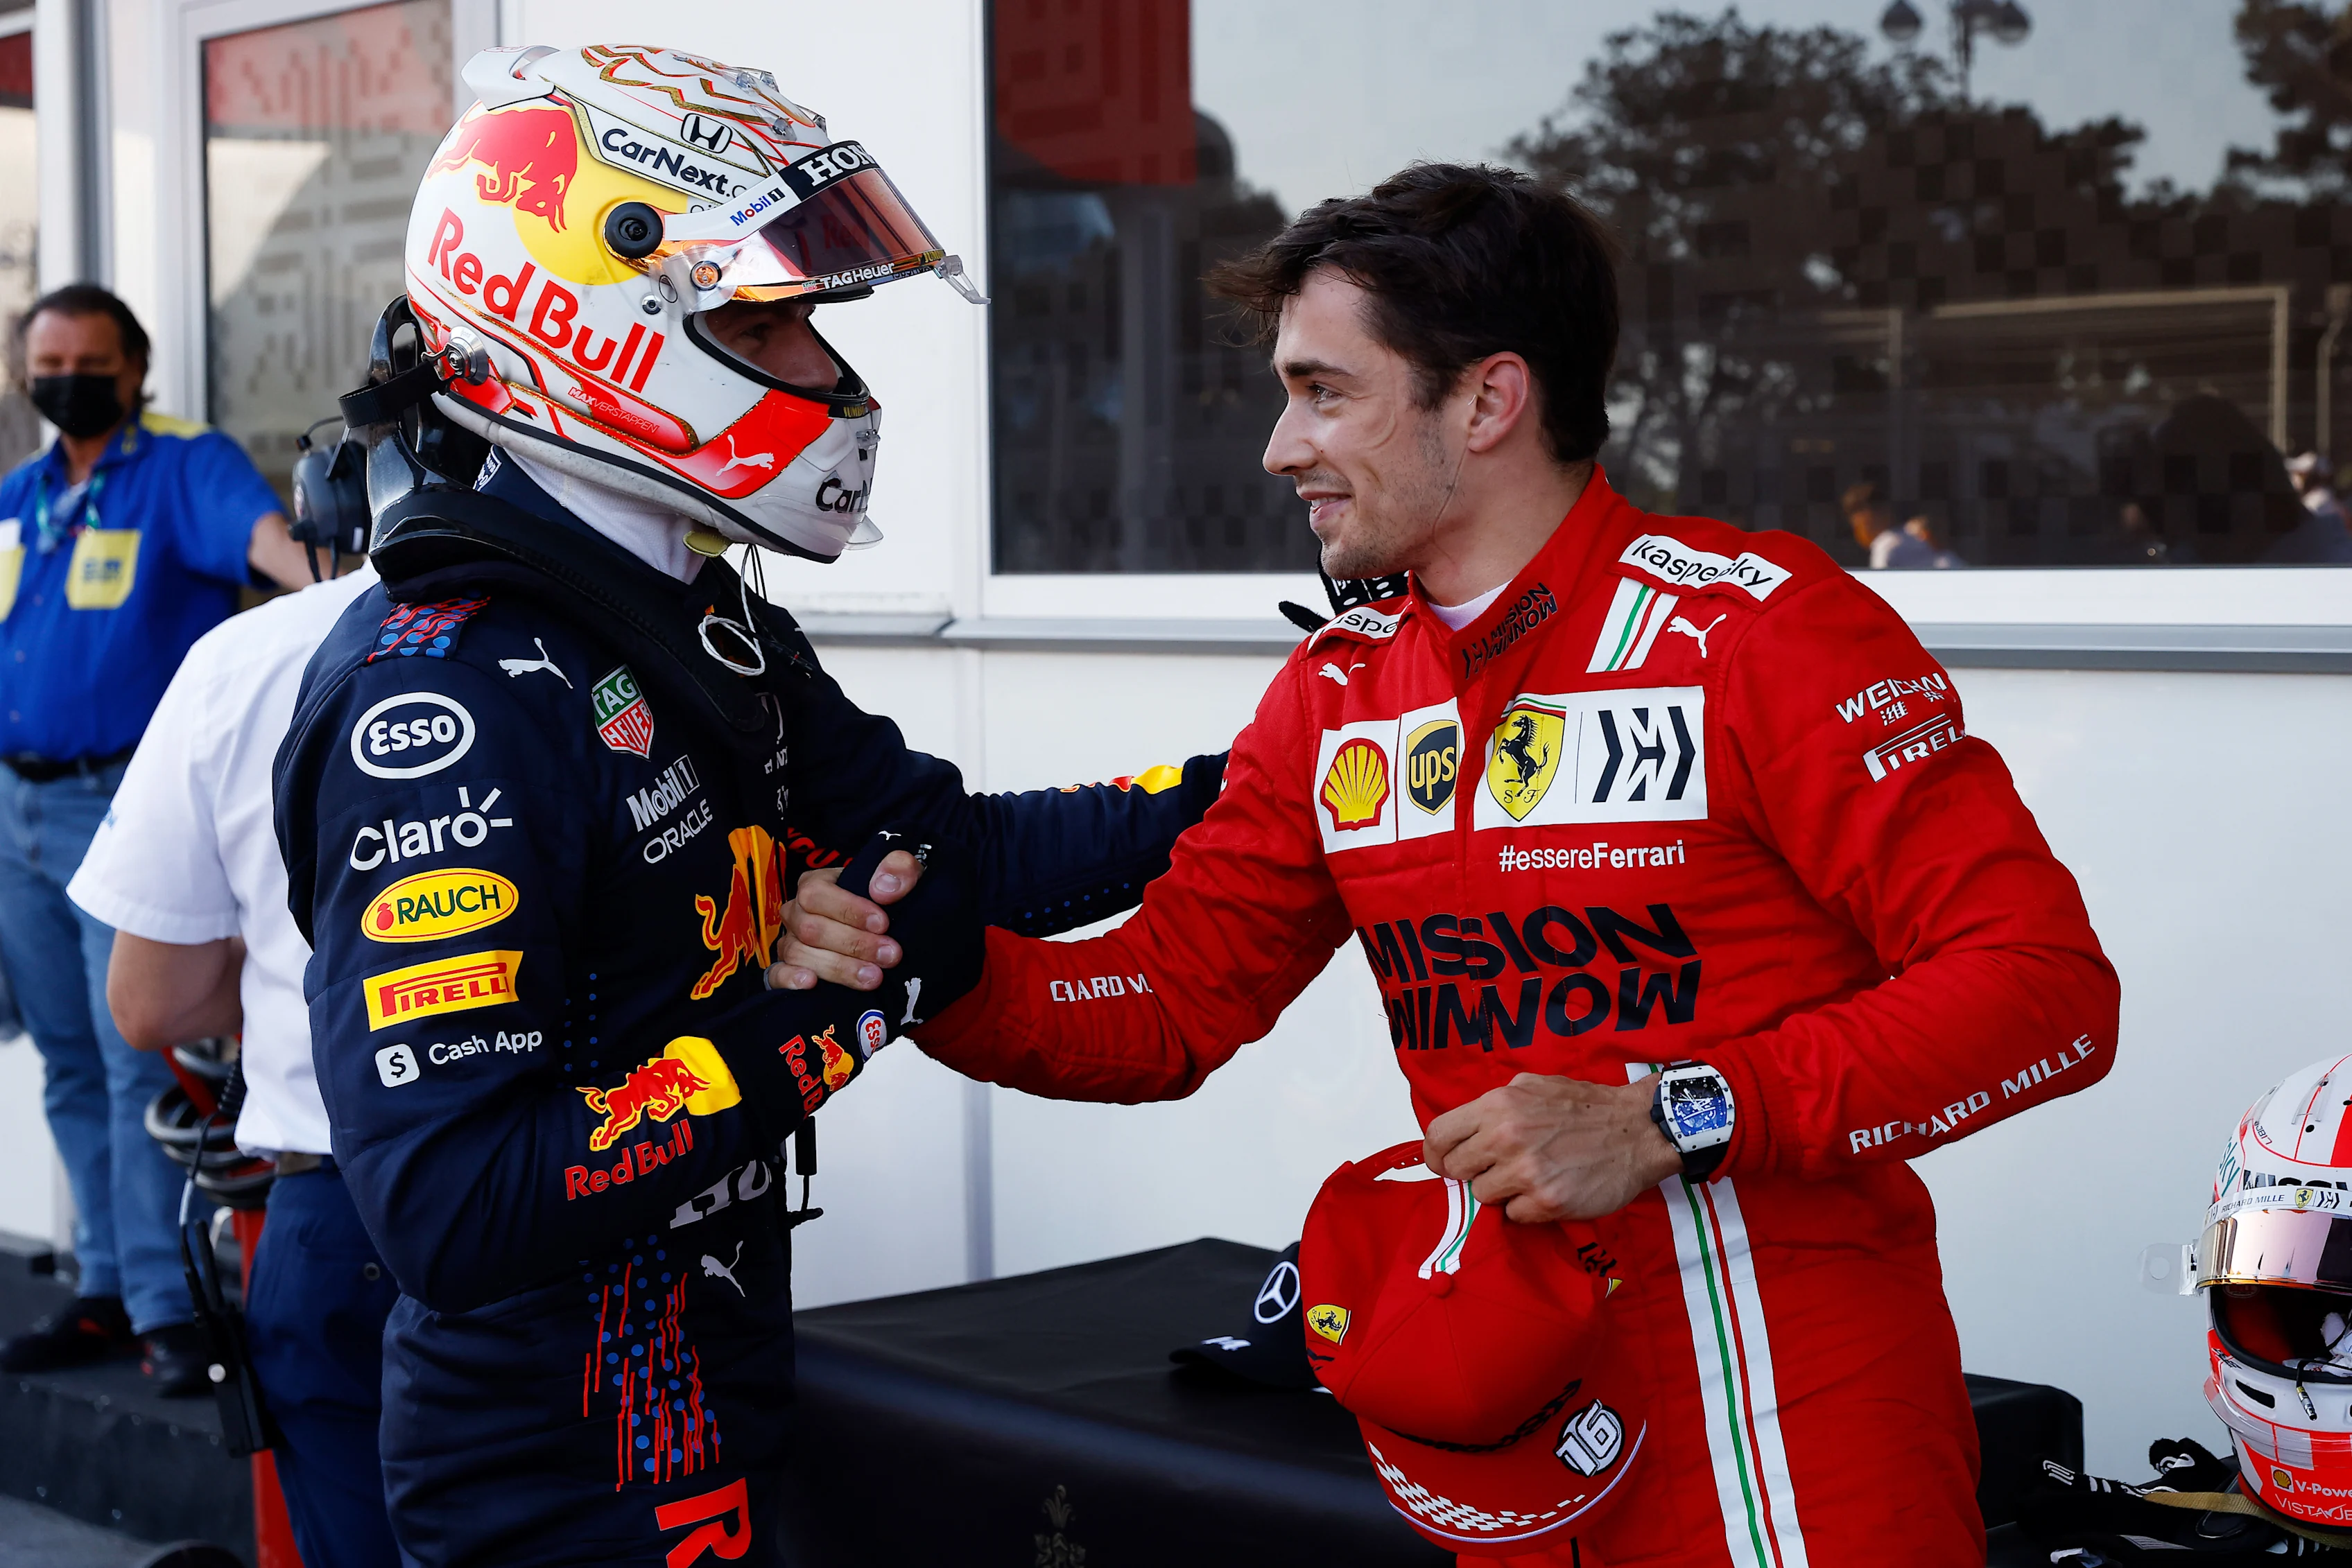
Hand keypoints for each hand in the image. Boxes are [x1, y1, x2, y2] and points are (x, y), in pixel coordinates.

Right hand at [765, 850, 925, 990]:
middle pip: (812, 929)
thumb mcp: (901, 874)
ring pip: (800, 954)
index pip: (817, 894)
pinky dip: (790, 980)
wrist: (882, 929)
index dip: (849, 910)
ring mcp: (788, 941)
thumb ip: (899, 869)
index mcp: (814, 884)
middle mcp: (796, 912)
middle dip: (854, 944)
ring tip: (873, 977)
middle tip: (889, 956)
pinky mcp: (785, 968)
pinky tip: (811, 984)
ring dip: (838, 968)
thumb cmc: (885, 900)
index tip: (882, 924)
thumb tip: (883, 889)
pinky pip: (776, 975)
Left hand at [1422, 1073, 1683, 1221]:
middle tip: (1497, 1169)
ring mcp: (1525, 1172)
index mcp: (1498, 1105)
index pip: (1438, 1135)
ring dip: (1501, 1192)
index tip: (1444, 1162)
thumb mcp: (1532, 1087)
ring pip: (1482, 1196)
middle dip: (1472, 1172)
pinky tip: (1548, 1190)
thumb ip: (1494, 1107)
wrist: (1637, 1130)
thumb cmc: (1585, 1108)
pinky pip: (1513, 1215)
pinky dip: (1526, 1208)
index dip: (1437, 1153)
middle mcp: (1505, 1137)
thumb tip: (1463, 1131)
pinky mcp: (1546, 1202)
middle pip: (1455, 1169)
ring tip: (1529, 1177)